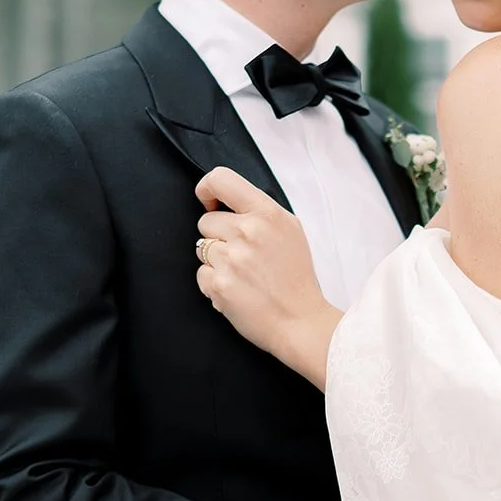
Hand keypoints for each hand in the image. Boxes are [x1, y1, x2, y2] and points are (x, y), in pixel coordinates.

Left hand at [195, 167, 340, 384]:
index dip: (207, 189)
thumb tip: (224, 201)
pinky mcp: (219, 284)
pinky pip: (201, 274)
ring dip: (216, 261)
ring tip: (243, 275)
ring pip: (201, 248)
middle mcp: (247, 232)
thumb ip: (259, 212)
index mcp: (267, 213)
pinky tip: (237, 290)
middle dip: (218, 237)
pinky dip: (214, 283)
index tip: (209, 201)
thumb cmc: (296, 278)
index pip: (221, 179)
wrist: (300, 321)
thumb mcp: (290, 230)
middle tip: (243, 255)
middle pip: (206, 221)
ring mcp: (231, 259)